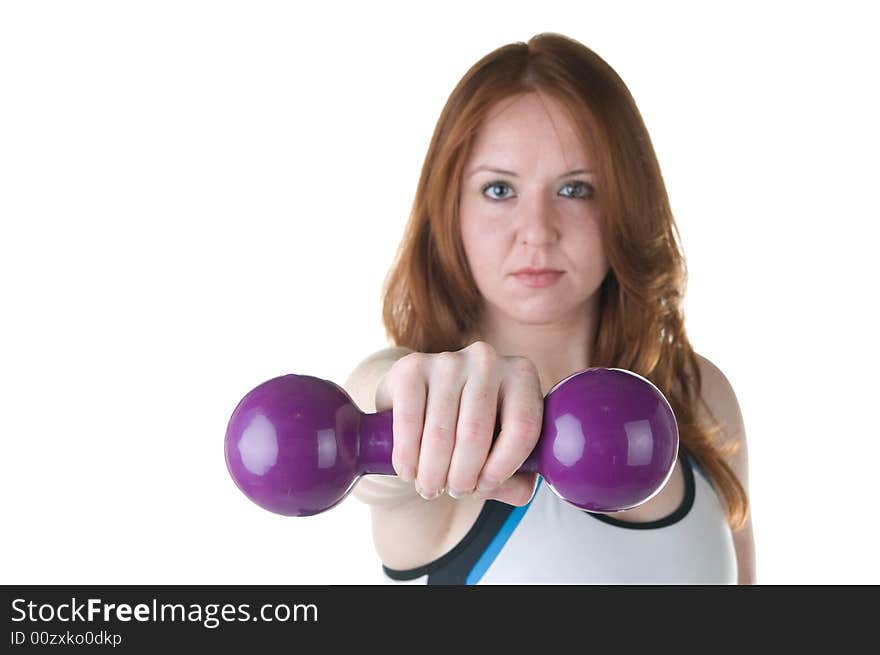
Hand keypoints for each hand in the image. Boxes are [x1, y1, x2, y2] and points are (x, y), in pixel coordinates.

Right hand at [374, 341, 542, 505]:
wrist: (420, 404)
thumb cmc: (468, 432)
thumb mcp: (498, 454)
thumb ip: (517, 477)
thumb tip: (519, 490)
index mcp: (522, 375)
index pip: (523, 427)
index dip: (503, 468)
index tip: (485, 486)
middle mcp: (487, 360)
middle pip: (476, 434)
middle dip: (462, 476)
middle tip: (454, 492)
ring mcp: (448, 360)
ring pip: (441, 434)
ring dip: (433, 472)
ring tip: (430, 488)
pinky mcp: (411, 367)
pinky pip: (409, 422)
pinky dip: (407, 456)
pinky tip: (408, 472)